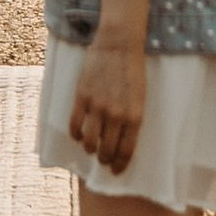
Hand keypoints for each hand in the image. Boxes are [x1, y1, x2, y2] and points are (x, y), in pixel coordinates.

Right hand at [70, 36, 146, 175]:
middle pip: (106, 150)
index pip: (126, 151)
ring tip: (91, 147)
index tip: (116, 171)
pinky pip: (75, 125)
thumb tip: (120, 139)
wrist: (119, 44)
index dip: (120, 165)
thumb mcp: (140, 97)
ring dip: (89, 149)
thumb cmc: (133, 70)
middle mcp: (116, 115)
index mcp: (135, 116)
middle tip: (103, 160)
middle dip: (105, 159)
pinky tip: (78, 135)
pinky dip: (76, 135)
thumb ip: (131, 119)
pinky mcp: (82, 97)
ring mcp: (97, 107)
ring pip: (89, 142)